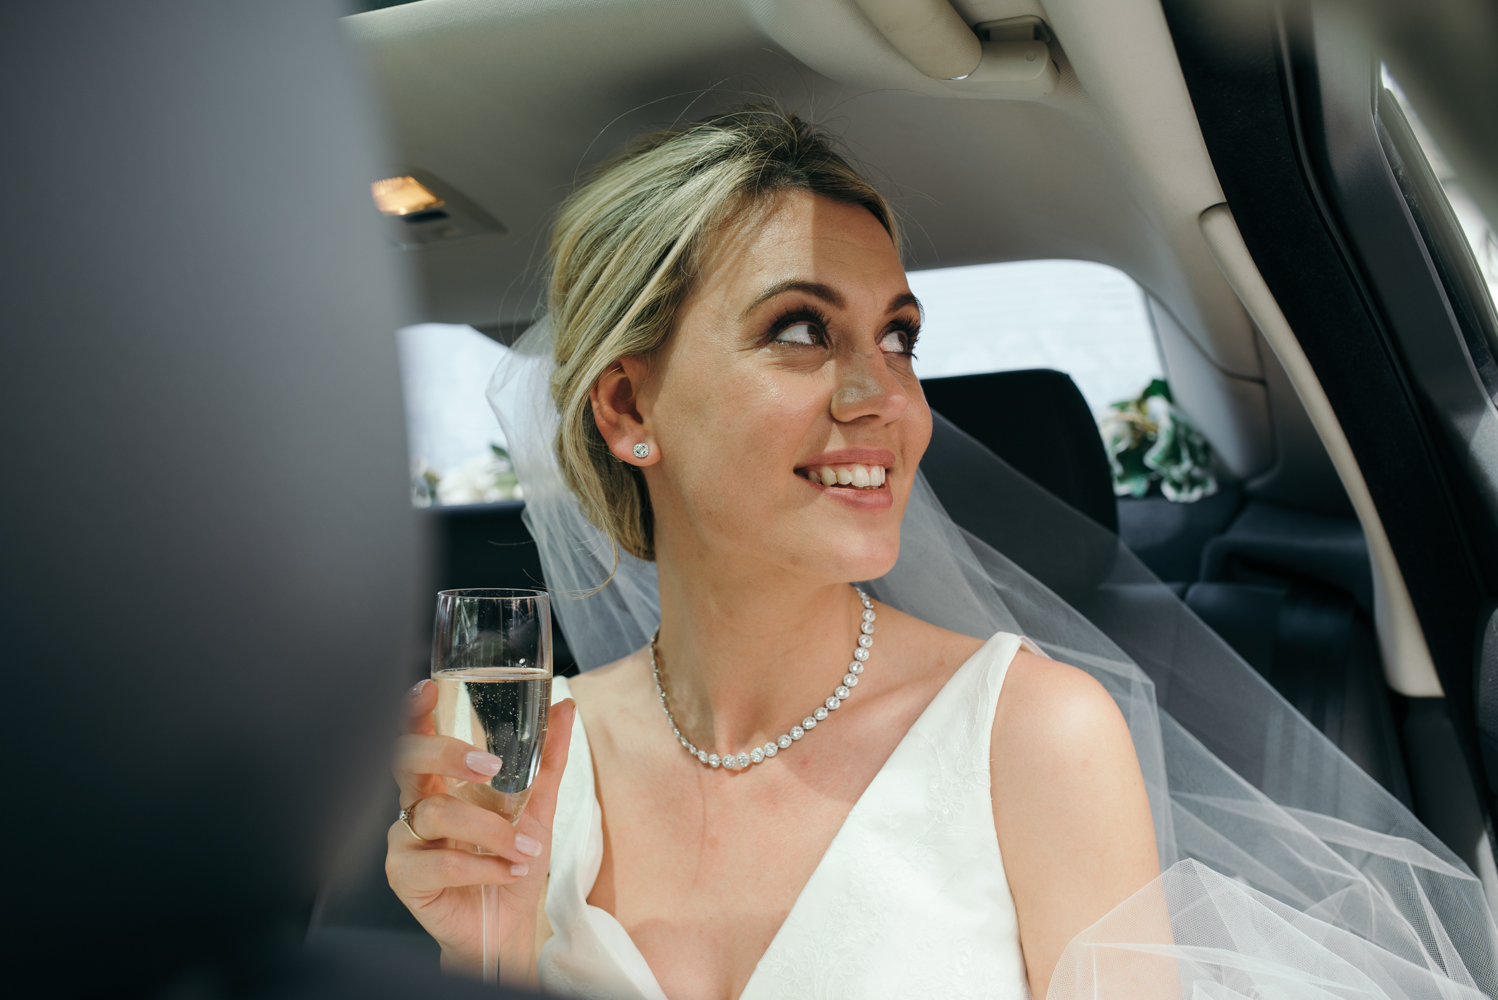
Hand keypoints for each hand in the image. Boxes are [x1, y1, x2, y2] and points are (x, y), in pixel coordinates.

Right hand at [386, 679, 575, 984]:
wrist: (510, 927)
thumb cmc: (512, 863)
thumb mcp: (538, 806)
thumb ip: (549, 758)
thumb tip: (565, 707)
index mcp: (440, 783)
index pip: (418, 738)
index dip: (415, 711)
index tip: (429, 688)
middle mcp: (415, 806)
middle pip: (407, 760)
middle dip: (449, 754)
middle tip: (492, 768)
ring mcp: (404, 842)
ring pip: (435, 814)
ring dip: (490, 830)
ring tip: (524, 849)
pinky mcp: (405, 879)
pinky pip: (440, 862)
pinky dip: (484, 867)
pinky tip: (508, 872)